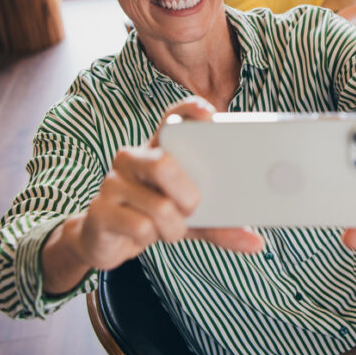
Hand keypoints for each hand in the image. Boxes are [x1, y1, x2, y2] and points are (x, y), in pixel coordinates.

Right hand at [57, 98, 263, 274]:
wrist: (109, 243)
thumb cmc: (154, 217)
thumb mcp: (191, 218)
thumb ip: (221, 225)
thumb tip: (256, 243)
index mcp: (156, 149)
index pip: (171, 119)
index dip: (188, 111)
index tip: (209, 113)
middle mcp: (132, 158)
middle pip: (164, 164)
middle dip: (188, 194)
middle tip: (193, 208)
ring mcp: (112, 182)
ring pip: (157, 205)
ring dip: (173, 227)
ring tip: (170, 229)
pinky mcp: (98, 211)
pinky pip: (140, 226)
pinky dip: (151, 238)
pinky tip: (144, 236)